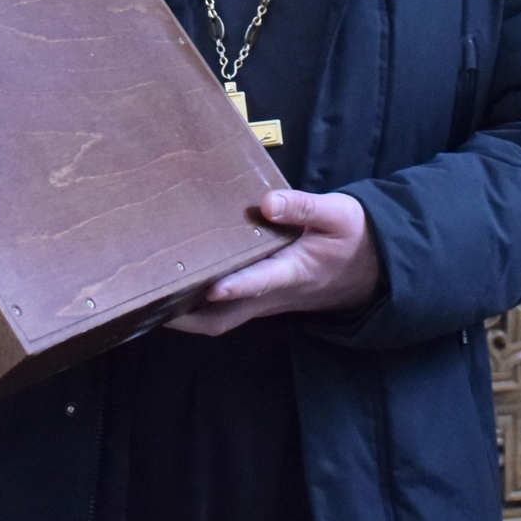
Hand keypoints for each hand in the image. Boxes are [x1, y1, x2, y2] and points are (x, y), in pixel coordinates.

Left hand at [165, 189, 379, 335]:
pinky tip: (175, 289)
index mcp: (295, 271)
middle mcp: (275, 294)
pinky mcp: (263, 298)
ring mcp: (267, 301)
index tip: (209, 285)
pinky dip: (198, 307)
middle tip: (147, 303)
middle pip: (224, 317)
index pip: (261, 282)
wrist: (374, 269)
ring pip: (221, 318)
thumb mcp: (339, 214)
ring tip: (146, 298)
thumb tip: (267, 203)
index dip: (236, 286)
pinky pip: (226, 311)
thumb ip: (304, 207)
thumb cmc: (354, 237)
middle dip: (186, 317)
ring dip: (186, 316)